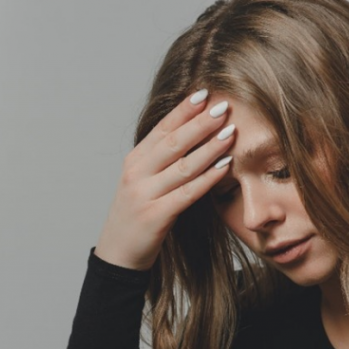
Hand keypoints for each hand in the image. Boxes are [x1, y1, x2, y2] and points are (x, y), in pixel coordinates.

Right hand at [94, 89, 235, 270]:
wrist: (118, 255)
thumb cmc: (136, 217)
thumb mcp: (142, 183)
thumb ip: (161, 161)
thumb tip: (192, 135)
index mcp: (134, 162)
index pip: (161, 129)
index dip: (183, 110)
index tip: (204, 93)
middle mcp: (136, 175)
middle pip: (173, 143)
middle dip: (200, 123)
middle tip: (223, 107)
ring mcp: (144, 195)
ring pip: (182, 166)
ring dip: (209, 148)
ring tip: (230, 133)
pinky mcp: (155, 216)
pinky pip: (186, 193)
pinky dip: (207, 178)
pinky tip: (224, 167)